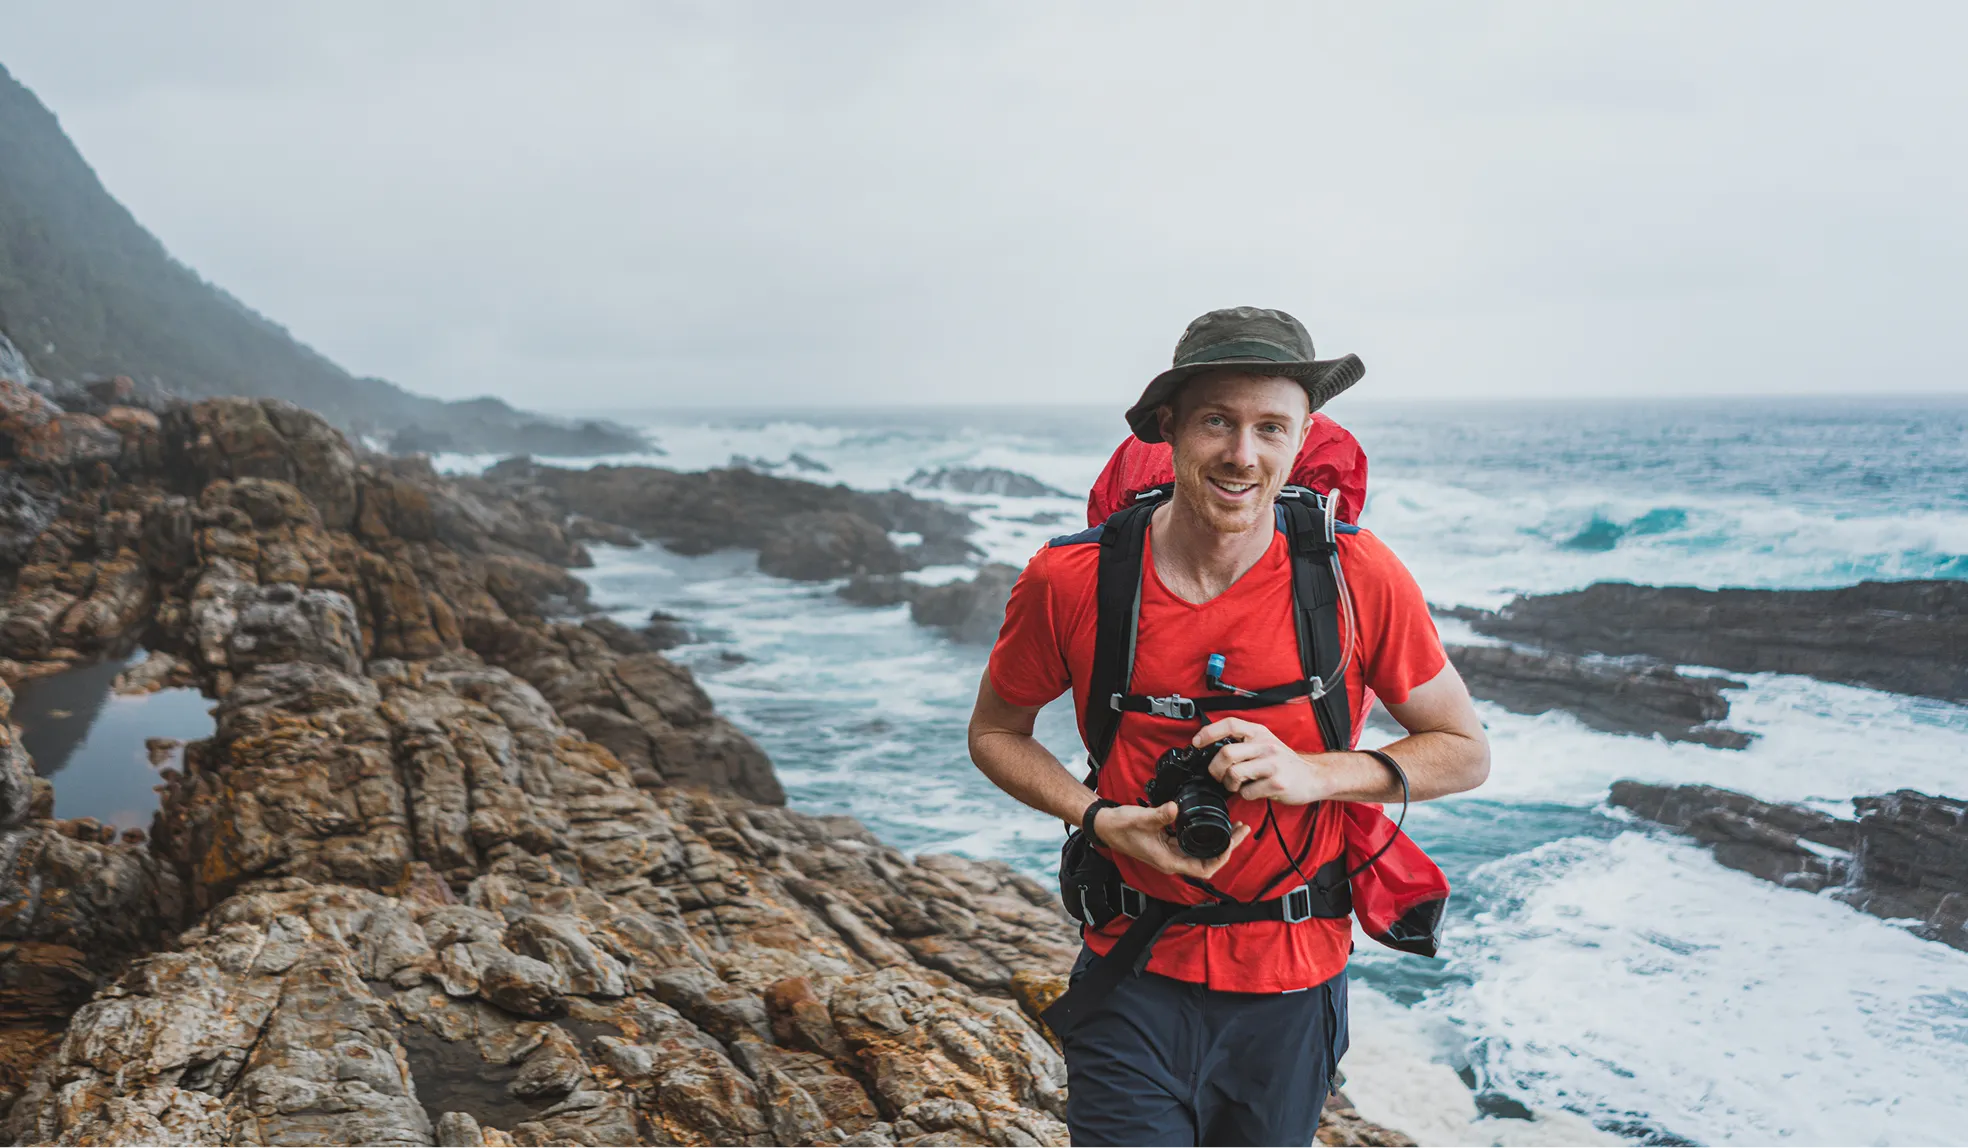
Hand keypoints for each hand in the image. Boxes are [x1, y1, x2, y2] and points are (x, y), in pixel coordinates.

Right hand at [1095, 802, 1251, 879]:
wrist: (1105, 826)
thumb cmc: (1120, 827)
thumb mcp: (1141, 819)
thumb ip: (1160, 815)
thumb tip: (1176, 808)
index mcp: (1169, 861)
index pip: (1204, 869)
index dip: (1221, 858)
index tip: (1231, 841)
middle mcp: (1173, 860)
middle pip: (1208, 861)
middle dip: (1228, 847)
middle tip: (1243, 829)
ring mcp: (1171, 853)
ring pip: (1203, 852)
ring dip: (1220, 841)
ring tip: (1235, 825)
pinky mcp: (1169, 844)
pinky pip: (1193, 843)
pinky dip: (1206, 835)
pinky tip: (1212, 823)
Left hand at [1195, 717, 1339, 805]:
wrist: (1313, 776)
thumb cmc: (1283, 762)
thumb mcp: (1264, 744)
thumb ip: (1243, 743)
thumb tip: (1211, 749)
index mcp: (1259, 732)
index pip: (1229, 724)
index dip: (1208, 732)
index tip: (1196, 742)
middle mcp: (1265, 745)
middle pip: (1226, 754)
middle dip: (1215, 769)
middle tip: (1218, 776)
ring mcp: (1272, 764)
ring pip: (1234, 774)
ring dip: (1230, 784)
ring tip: (1238, 785)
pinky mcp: (1277, 783)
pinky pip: (1248, 792)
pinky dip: (1246, 795)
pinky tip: (1255, 791)